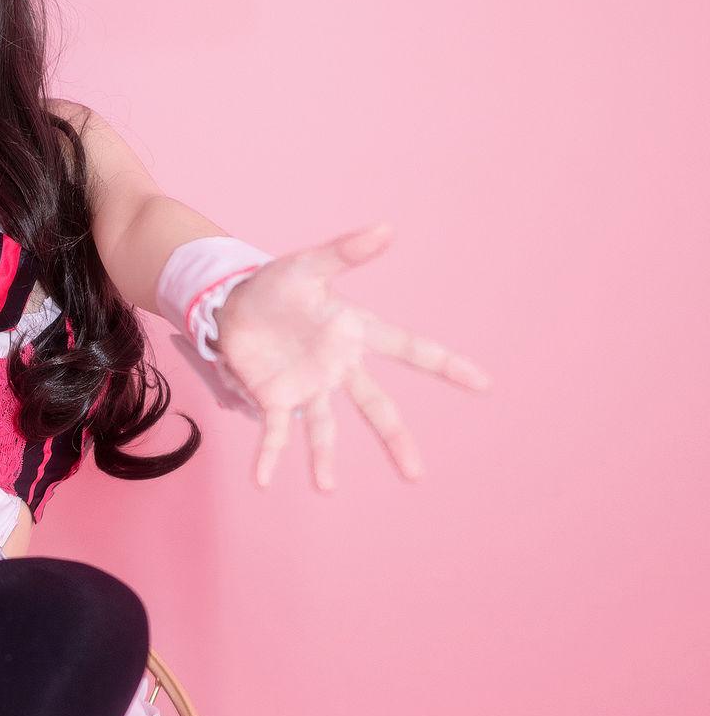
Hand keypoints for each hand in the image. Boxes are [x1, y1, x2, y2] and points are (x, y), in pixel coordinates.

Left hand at [213, 221, 489, 490]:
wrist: (232, 302)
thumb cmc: (278, 284)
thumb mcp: (310, 265)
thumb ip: (346, 251)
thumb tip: (387, 228)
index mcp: (355, 334)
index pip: (409, 348)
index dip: (445, 364)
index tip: (484, 383)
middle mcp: (339, 369)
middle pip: (376, 407)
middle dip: (395, 439)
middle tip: (416, 476)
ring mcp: (308, 388)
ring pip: (323, 428)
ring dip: (324, 459)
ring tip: (325, 488)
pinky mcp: (273, 399)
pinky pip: (274, 431)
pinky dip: (269, 456)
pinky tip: (262, 481)